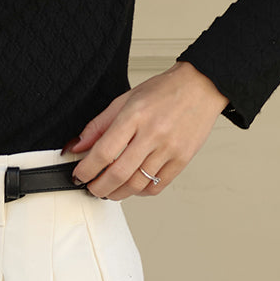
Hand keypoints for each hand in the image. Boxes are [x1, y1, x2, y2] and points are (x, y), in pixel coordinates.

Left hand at [64, 61, 228, 199]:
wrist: (200, 87)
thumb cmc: (164, 92)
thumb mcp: (125, 99)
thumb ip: (99, 125)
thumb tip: (78, 146)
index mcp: (135, 116)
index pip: (103, 152)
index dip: (86, 170)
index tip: (79, 175)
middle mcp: (153, 134)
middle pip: (118, 174)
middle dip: (99, 188)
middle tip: (92, 188)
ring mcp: (169, 149)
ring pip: (137, 184)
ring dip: (118, 193)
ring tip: (109, 190)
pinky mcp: (182, 160)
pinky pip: (157, 186)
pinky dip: (140, 192)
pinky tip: (133, 186)